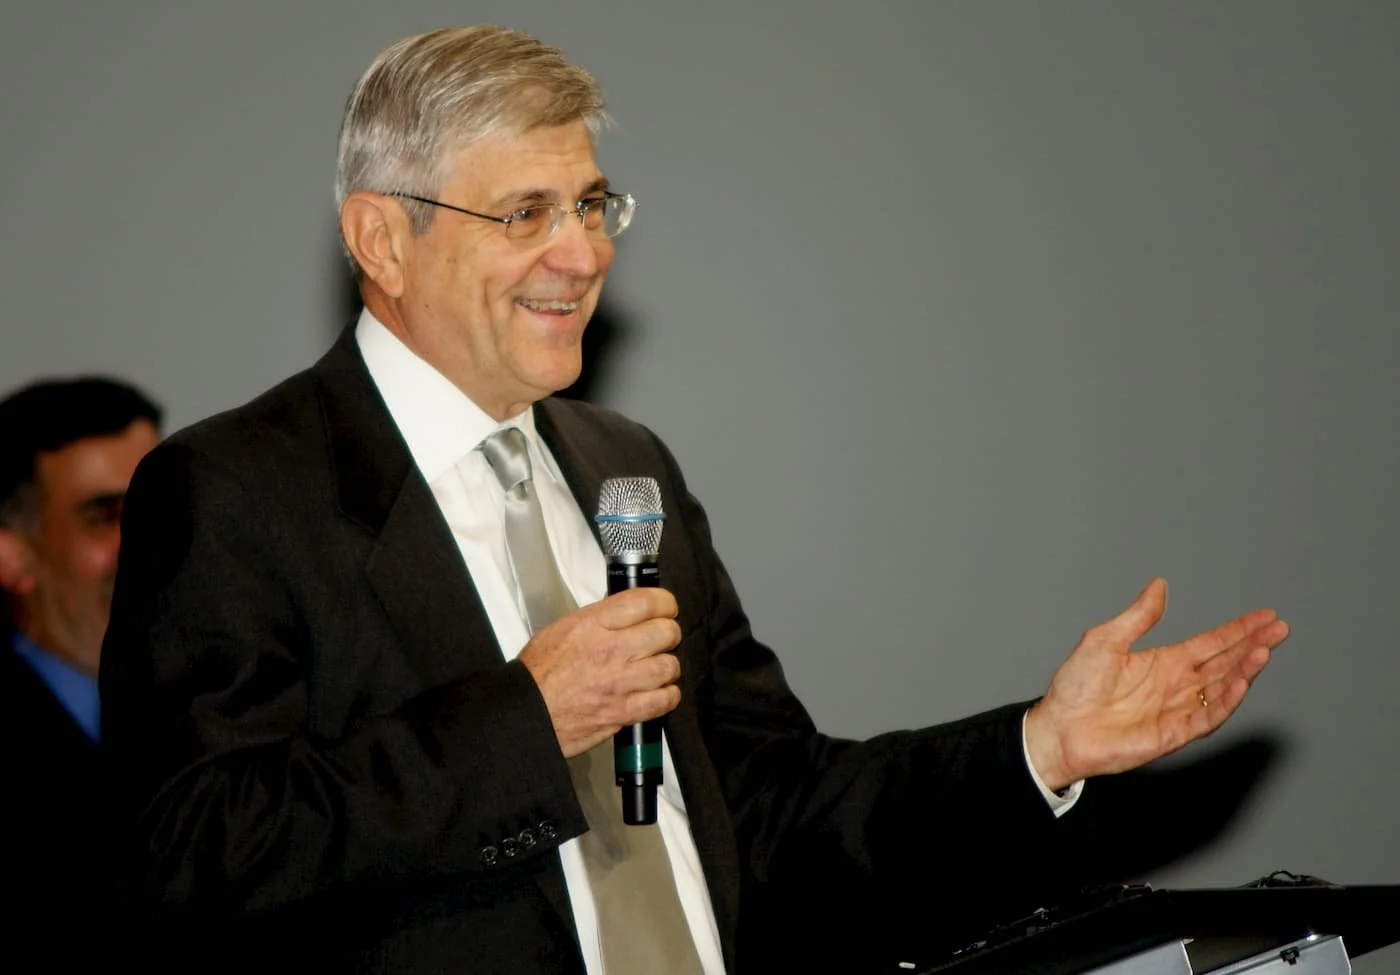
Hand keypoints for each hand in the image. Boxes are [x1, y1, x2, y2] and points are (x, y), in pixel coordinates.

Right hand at [517, 587, 682, 757]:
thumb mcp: (562, 628)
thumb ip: (598, 619)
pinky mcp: (623, 712)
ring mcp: (619, 683)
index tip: (666, 606)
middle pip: (665, 632)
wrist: (526, 712)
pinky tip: (659, 691)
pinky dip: (668, 695)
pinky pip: (663, 701)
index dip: (664, 601)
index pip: (645, 601)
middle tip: (663, 637)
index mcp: (593, 624)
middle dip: (669, 633)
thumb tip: (626, 613)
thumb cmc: (538, 674)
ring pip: (669, 666)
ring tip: (659, 666)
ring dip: (668, 665)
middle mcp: (610, 651)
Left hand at [1024, 578, 1288, 791]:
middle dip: (1253, 646)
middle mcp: (1176, 686)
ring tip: (1263, 651)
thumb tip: (1159, 586)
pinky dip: (1225, 702)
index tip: (1266, 617)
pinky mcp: (1172, 734)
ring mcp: (1177, 710)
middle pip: (1225, 664)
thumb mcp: (1105, 640)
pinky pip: (1206, 717)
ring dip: (1244, 671)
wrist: (1058, 728)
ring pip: (1222, 689)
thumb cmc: (1075, 687)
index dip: (1239, 630)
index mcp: (1164, 663)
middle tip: (1279, 630)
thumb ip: (1138, 617)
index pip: (1211, 644)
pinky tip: (1239, 683)